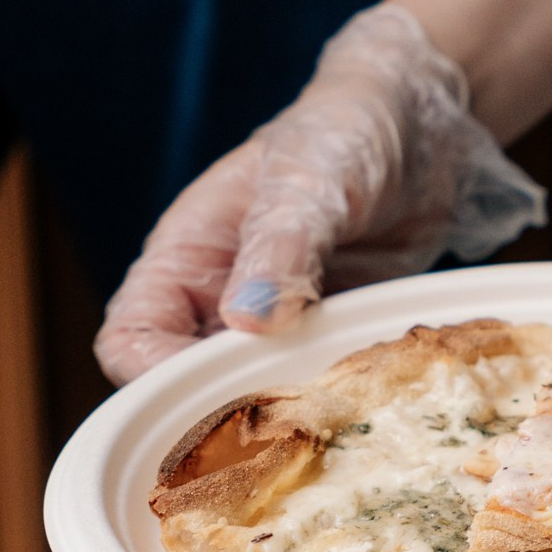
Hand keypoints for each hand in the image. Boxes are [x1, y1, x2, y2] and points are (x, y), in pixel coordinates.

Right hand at [94, 5, 545, 384]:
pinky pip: (315, 385)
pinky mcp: (328, 338)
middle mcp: (217, 302)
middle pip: (186, 384)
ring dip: (283, 412)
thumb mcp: (307, 181)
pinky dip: (332, 399)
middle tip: (281, 422)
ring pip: (253, 395)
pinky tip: (365, 405)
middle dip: (223, 410)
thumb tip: (245, 319)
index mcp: (185, 259)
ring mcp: (275, 327)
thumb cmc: (342, 132)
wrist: (420, 129)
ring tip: (328, 418)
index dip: (152, 377)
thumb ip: (279, 247)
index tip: (210, 396)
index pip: (130, 341)